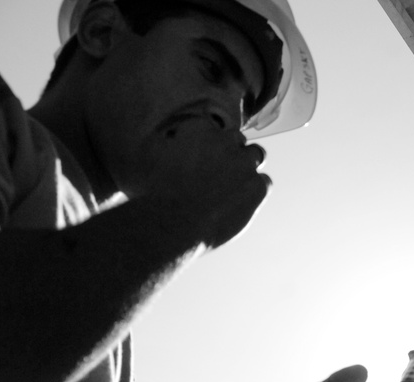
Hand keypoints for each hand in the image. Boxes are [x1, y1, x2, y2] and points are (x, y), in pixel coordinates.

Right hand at [137, 116, 269, 248]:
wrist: (175, 220)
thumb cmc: (155, 191)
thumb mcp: (148, 156)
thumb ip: (162, 142)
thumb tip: (167, 139)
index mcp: (200, 128)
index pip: (215, 129)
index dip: (212, 145)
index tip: (206, 158)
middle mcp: (226, 141)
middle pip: (238, 140)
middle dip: (232, 153)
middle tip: (222, 173)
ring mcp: (244, 163)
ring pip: (256, 156)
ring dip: (248, 167)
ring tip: (236, 185)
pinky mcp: (257, 186)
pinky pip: (264, 182)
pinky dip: (255, 191)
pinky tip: (241, 202)